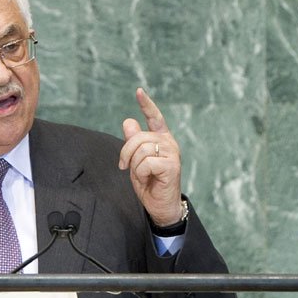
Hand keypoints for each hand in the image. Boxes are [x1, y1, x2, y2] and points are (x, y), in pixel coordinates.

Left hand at [119, 88, 184, 226]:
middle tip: (125, 167)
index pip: (154, 118)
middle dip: (126, 153)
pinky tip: (149, 179)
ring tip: (142, 175)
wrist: (160, 205)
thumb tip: (129, 122)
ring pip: (141, 150)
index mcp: (161, 139)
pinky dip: (141, 174)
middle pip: (138, 137)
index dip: (146, 105)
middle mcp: (168, 142)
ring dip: (134, 165)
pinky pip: (146, 163)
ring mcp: (172, 153)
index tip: (139, 91)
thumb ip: (133, 143)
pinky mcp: (172, 165)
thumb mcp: (136, 161)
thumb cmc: (150, 183)